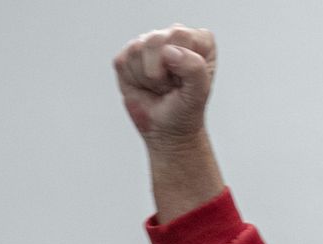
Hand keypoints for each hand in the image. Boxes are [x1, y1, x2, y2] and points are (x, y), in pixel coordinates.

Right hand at [114, 24, 216, 146]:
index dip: (179, 63)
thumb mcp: (199, 93)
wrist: (166, 129)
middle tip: (170, 87)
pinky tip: (144, 86)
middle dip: (159, 72)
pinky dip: (132, 80)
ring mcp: (150, 44)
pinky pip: (123, 61)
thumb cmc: (186, 110)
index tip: (184, 81)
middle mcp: (174, 36)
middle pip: (155, 39)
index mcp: (199, 41)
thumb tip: (169, 51)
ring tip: (158, 87)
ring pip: (137, 49)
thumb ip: (194, 68)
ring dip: (147, 77)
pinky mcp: (128, 55)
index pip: (181, 35)